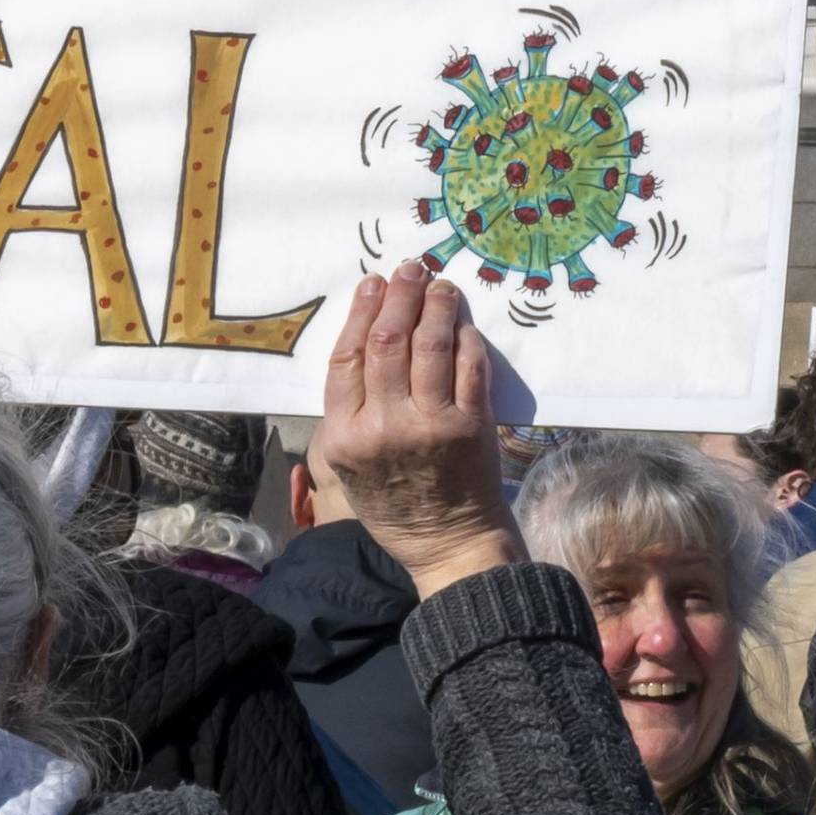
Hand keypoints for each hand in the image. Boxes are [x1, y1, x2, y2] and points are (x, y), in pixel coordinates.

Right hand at [317, 262, 517, 597]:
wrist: (449, 544)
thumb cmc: (395, 505)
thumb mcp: (348, 467)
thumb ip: (349, 411)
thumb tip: (363, 342)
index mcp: (344, 437)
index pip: (346, 358)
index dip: (361, 314)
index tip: (372, 285)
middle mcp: (383, 427)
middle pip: (386, 343)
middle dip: (398, 297)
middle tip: (409, 271)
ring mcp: (429, 425)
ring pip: (428, 346)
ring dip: (434, 306)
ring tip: (438, 285)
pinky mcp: (471, 425)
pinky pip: (468, 367)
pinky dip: (464, 337)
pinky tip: (462, 322)